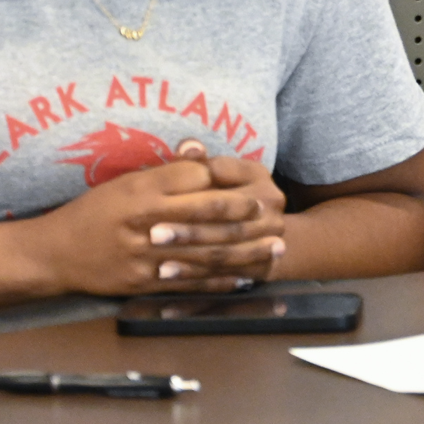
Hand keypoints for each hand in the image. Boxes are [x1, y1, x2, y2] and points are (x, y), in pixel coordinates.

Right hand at [24, 142, 285, 295]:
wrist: (54, 254)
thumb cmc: (93, 212)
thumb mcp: (126, 183)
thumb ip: (167, 173)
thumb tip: (204, 159)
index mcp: (142, 193)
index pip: (194, 184)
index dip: (228, 186)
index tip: (254, 187)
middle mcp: (146, 224)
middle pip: (206, 218)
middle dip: (245, 217)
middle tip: (274, 214)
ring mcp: (146, 258)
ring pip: (205, 253)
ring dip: (244, 251)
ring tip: (273, 247)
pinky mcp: (145, 285)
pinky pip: (190, 283)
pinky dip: (220, 280)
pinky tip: (244, 277)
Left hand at [146, 147, 288, 283]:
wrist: (262, 233)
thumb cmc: (227, 194)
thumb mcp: (218, 172)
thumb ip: (199, 161)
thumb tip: (187, 147)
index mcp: (260, 178)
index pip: (224, 180)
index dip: (194, 189)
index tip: (161, 196)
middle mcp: (271, 209)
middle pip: (226, 219)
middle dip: (189, 230)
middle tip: (152, 235)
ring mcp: (271, 241)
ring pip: (226, 251)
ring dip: (190, 256)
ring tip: (157, 261)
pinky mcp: (262, 267)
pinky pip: (225, 275)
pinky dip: (196, 276)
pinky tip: (168, 276)